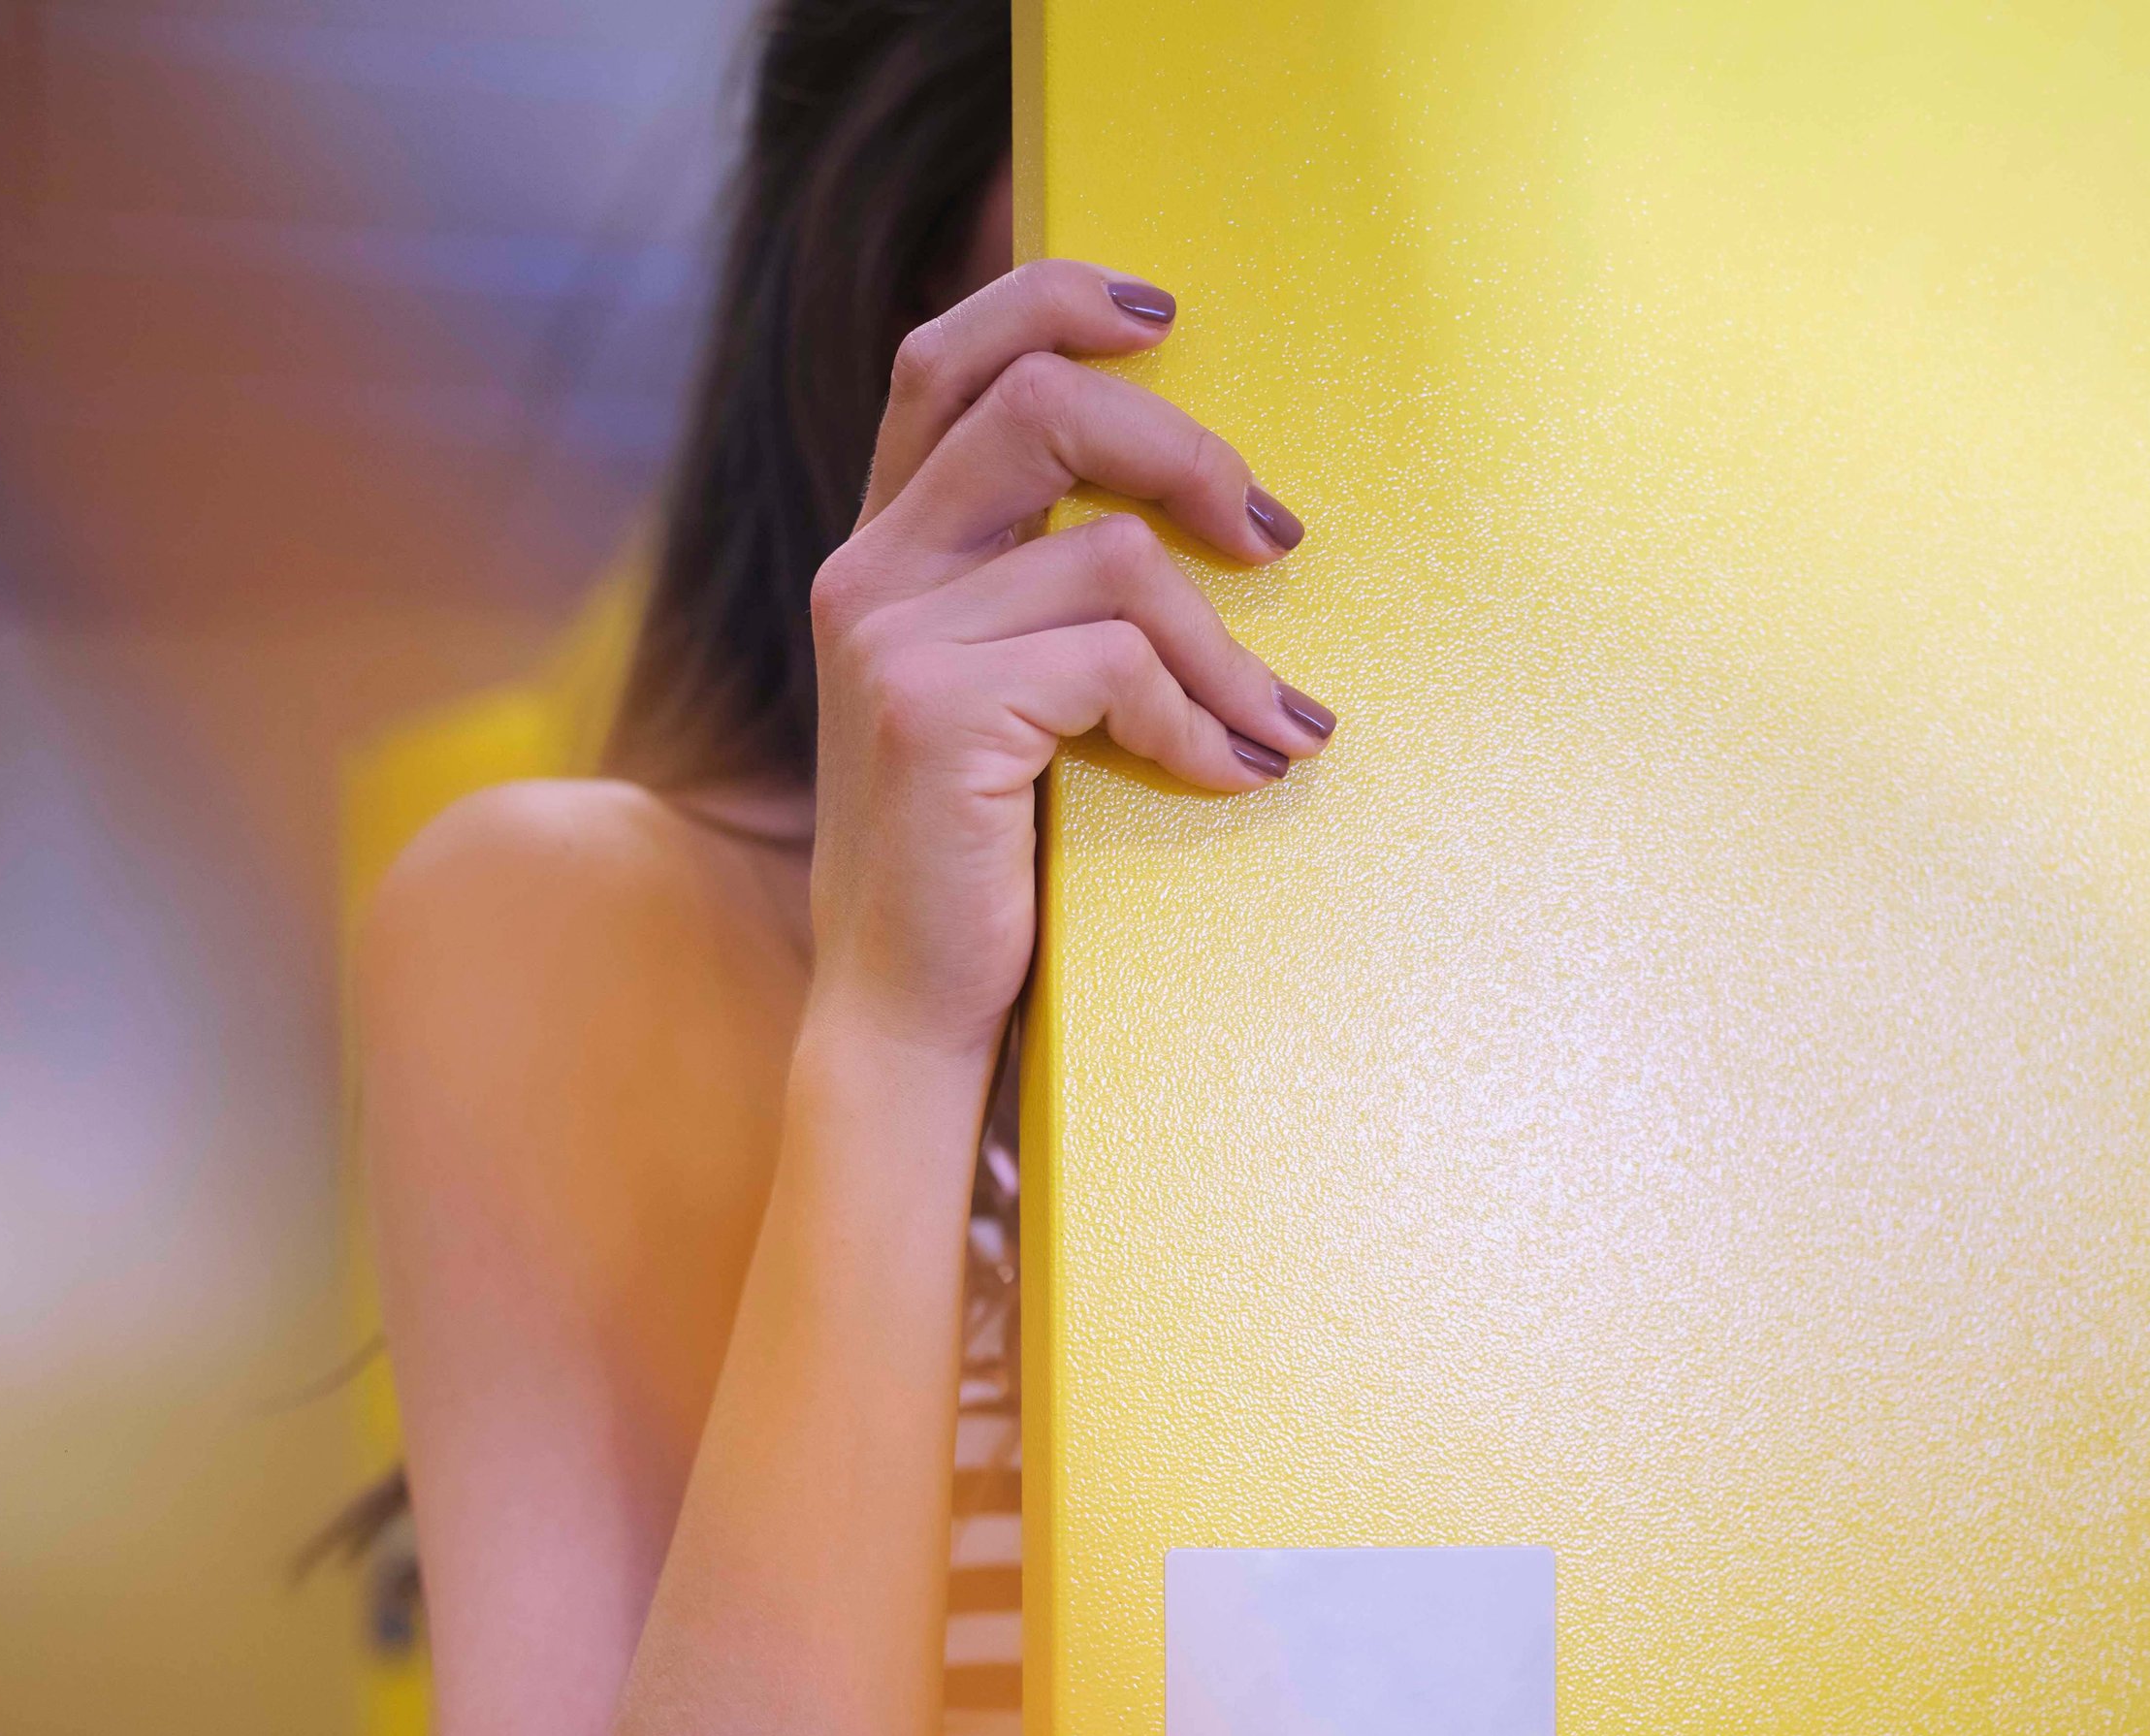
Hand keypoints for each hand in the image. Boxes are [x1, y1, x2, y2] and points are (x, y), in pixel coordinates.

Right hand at [805, 259, 1335, 1061]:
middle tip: (1275, 536)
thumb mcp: (1007, 704)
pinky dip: (1194, 721)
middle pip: (1039, 401)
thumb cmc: (986, 865)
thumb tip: (1216, 517)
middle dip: (1185, 449)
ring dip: (1226, 647)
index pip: (946, 358)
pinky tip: (1222, 782)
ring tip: (1280, 726)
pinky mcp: (935, 713)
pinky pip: (1116, 663)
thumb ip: (1045, 599)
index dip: (1056, 303)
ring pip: (1111, 552)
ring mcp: (890, 639)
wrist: (907, 1018)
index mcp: (884, 553)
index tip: (1167, 320)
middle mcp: (870, 575)